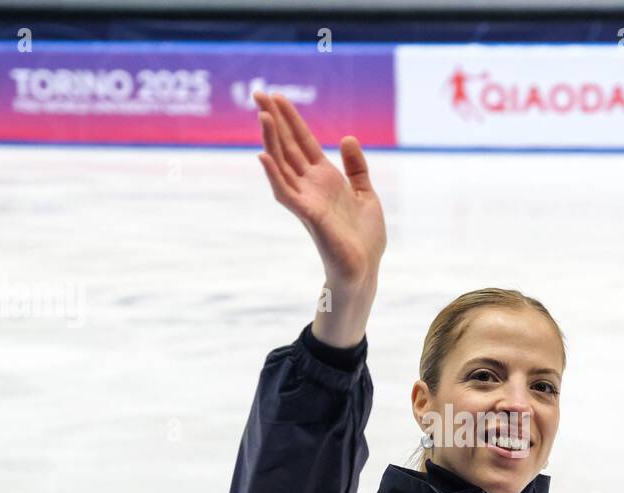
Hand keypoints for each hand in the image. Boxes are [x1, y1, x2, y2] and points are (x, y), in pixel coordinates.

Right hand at [253, 91, 385, 288]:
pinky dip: (273, 174)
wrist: (365, 268)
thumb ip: (356, 168)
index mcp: (325, 178)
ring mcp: (306, 199)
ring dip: (271, 140)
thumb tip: (347, 137)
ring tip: (262, 115)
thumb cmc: (364, 238)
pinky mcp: (308, 215)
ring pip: (282, 164)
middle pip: (288, 146)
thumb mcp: (365, 194)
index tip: (275, 95)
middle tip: (258, 92)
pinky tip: (263, 155)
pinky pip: (285, 192)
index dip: (290, 118)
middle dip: (274, 120)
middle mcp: (311, 185)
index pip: (302, 141)